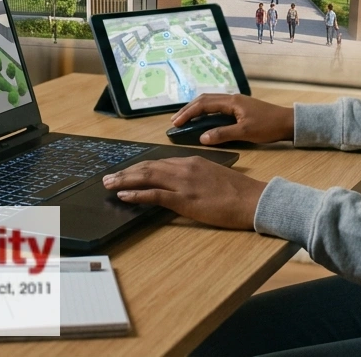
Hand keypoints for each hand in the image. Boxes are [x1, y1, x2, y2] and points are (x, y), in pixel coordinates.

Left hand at [102, 157, 266, 229]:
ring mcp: (183, 183)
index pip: (158, 163)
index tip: (126, 172)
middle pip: (147, 167)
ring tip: (109, 184)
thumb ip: (195, 176)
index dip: (139, 168)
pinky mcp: (184, 199)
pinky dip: (136, 194)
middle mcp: (184, 168)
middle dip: (125, 172)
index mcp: (191, 161)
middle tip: (108, 177)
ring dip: (124, 180)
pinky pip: (154, 195)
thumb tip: (180, 184)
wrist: (252, 199)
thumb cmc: (238, 191)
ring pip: (146, 177)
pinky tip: (124, 195)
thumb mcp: (214, 176)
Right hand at [170, 93, 293, 144]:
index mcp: (231, 102)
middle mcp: (232, 99)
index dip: (188, 113)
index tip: (176, 123)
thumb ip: (223, 134)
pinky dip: (206, 112)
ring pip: (210, 102)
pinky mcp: (240, 108)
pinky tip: (203, 120)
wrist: (288, 122)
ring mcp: (236, 102)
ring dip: (196, 110)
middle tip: (175, 121)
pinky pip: (217, 107)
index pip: (204, 104)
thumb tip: (202, 138)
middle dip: (188, 109)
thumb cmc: (268, 126)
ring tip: (184, 120)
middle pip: (204, 100)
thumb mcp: (245, 132)